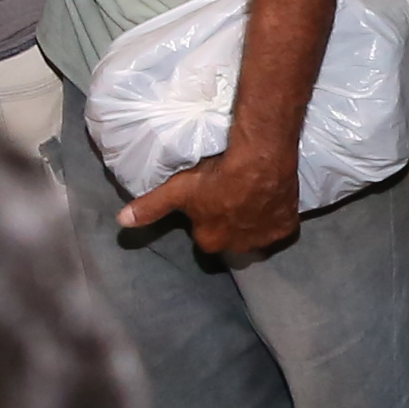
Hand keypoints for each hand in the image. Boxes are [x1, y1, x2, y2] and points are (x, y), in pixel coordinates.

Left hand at [120, 132, 303, 260]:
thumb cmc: (215, 174)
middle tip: (231, 195)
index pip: (205, 234)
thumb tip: (121, 222)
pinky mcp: (287, 229)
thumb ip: (151, 207)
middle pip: (231, 237)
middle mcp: (238, 248)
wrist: (260, 159)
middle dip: (230, 223)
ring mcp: (265, 239)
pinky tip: (271, 200)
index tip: (209, 199)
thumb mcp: (177, 189)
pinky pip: (280, 228)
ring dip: (253, 221)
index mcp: (210, 241)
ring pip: (256, 234)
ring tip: (251, 195)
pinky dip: (276, 217)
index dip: (206, 217)